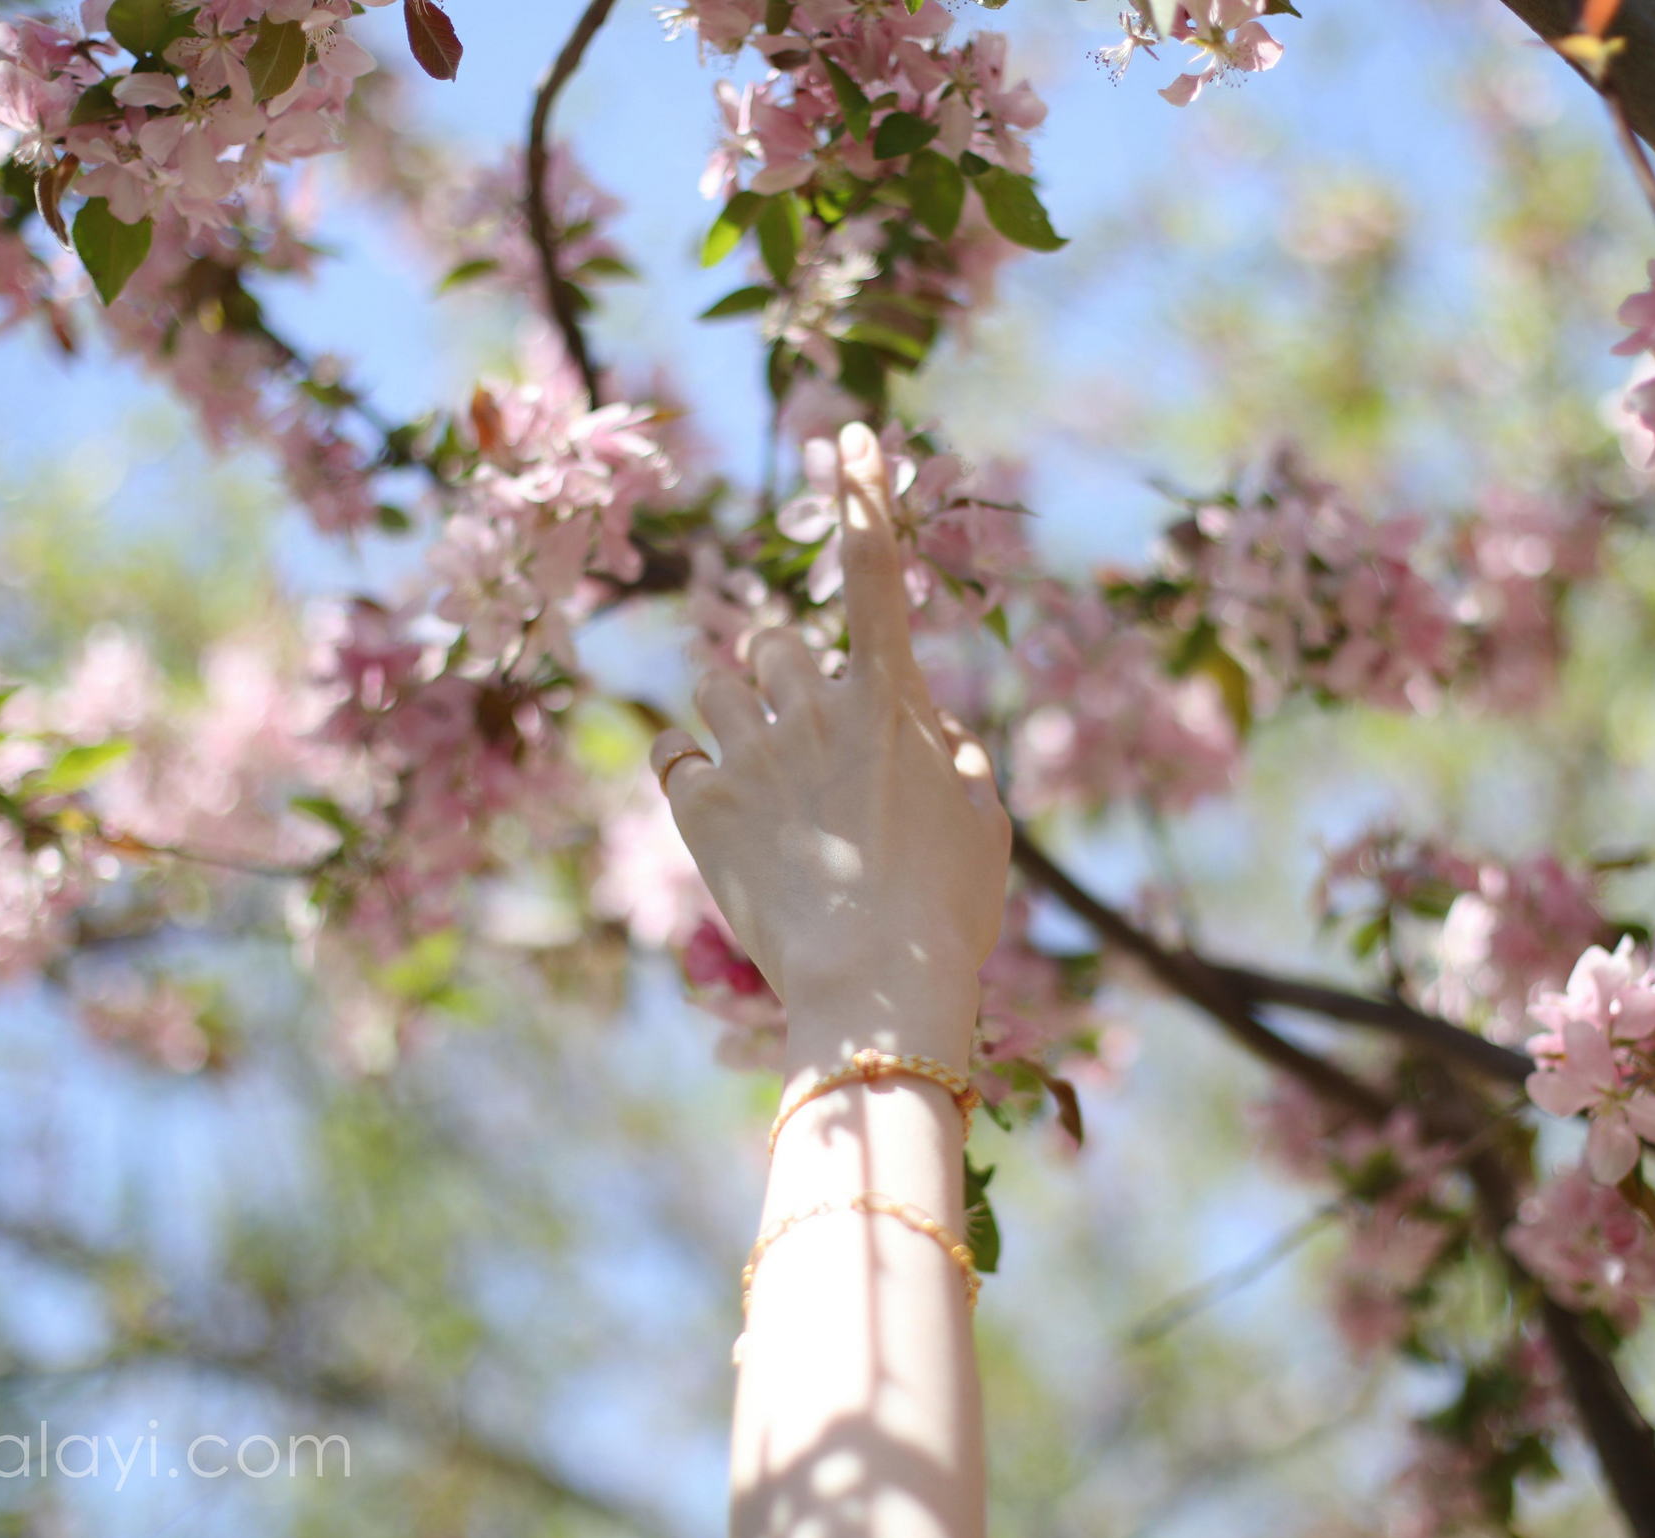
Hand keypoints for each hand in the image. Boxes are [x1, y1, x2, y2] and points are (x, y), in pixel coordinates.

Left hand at [653, 423, 1010, 1043]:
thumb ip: (950, 749)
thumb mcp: (982, 818)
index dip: (863, 496)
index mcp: (891, 700)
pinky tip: (728, 819)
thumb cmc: (948, 910)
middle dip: (782, 681)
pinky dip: (694, 772)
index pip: (873, 571)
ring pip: (716, 683)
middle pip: (774, 642)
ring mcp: (752, 752)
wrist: (877, 987)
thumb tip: (924, 725)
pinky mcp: (698, 804)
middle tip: (805, 754)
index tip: (849, 434)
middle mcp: (815, 706)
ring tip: (768, 792)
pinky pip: (673, 750)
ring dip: (735, 717)